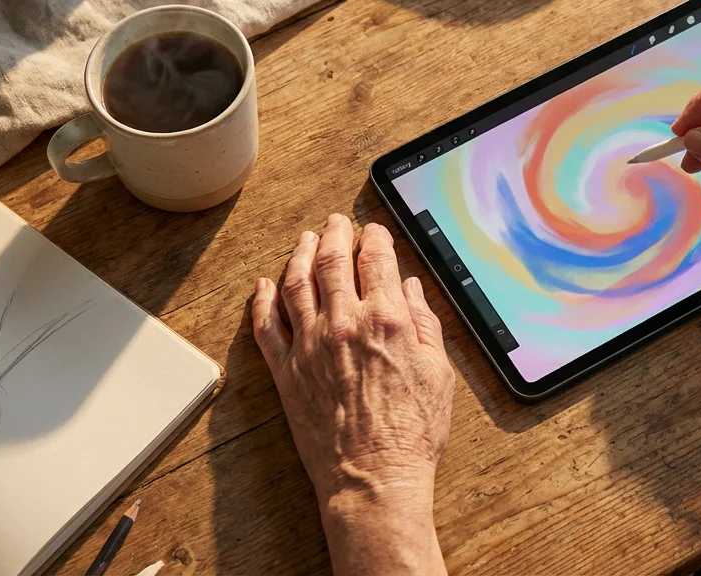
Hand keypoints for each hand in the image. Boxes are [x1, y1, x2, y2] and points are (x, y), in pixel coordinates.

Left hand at [251, 215, 453, 574]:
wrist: (374, 478)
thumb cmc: (412, 433)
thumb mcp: (438, 373)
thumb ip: (423, 324)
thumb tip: (411, 290)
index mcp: (386, 320)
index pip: (377, 260)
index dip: (375, 238)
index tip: (375, 231)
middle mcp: (344, 324)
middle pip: (333, 262)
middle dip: (336, 234)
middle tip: (336, 222)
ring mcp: (310, 347)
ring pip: (296, 284)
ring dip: (299, 255)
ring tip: (304, 240)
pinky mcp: (286, 373)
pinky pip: (267, 327)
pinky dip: (262, 301)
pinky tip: (263, 286)